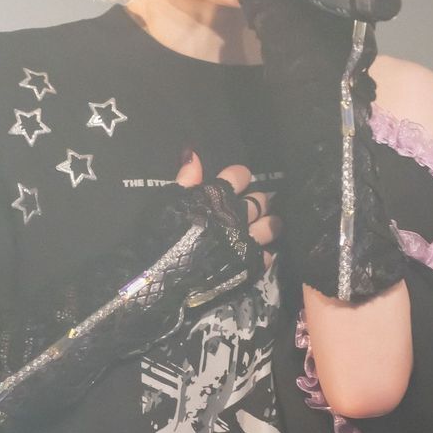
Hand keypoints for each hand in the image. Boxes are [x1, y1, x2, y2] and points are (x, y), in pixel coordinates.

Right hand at [175, 150, 280, 270]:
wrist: (163, 279)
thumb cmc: (163, 236)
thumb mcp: (170, 203)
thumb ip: (186, 180)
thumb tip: (194, 153)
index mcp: (218, 198)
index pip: (239, 176)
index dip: (240, 175)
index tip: (240, 178)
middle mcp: (236, 216)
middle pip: (259, 201)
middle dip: (259, 200)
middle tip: (257, 204)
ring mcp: (245, 242)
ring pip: (269, 226)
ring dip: (270, 224)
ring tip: (269, 224)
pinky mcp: (249, 266)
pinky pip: (266, 255)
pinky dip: (264, 252)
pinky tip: (259, 252)